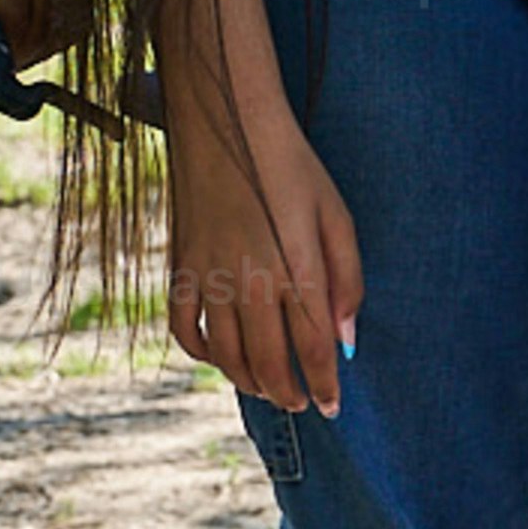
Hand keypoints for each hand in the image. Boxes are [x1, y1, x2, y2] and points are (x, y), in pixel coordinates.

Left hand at [0, 0, 88, 70]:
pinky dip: (59, 37)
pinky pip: (78, 25)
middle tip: (7, 62)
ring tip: (20, 43)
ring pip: (62, 30)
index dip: (5, 48)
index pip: (15, 19)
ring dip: (42, 47)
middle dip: (23, 53)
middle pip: (41, 28)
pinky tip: (39, 31)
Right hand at [165, 85, 359, 417]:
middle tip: (301, 405)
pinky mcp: (180, 264)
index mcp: (297, 268)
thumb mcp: (336, 215)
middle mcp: (251, 280)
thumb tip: (345, 338)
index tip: (332, 407)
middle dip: (288, 393)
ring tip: (265, 388)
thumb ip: (347, 280)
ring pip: (225, 354)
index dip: (324, 385)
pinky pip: (182, 327)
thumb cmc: (292, 166)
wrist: (226, 121)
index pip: (313, 348)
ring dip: (248, 381)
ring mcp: (210, 275)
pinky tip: (218, 356)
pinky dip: (199, 352)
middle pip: (269, 362)